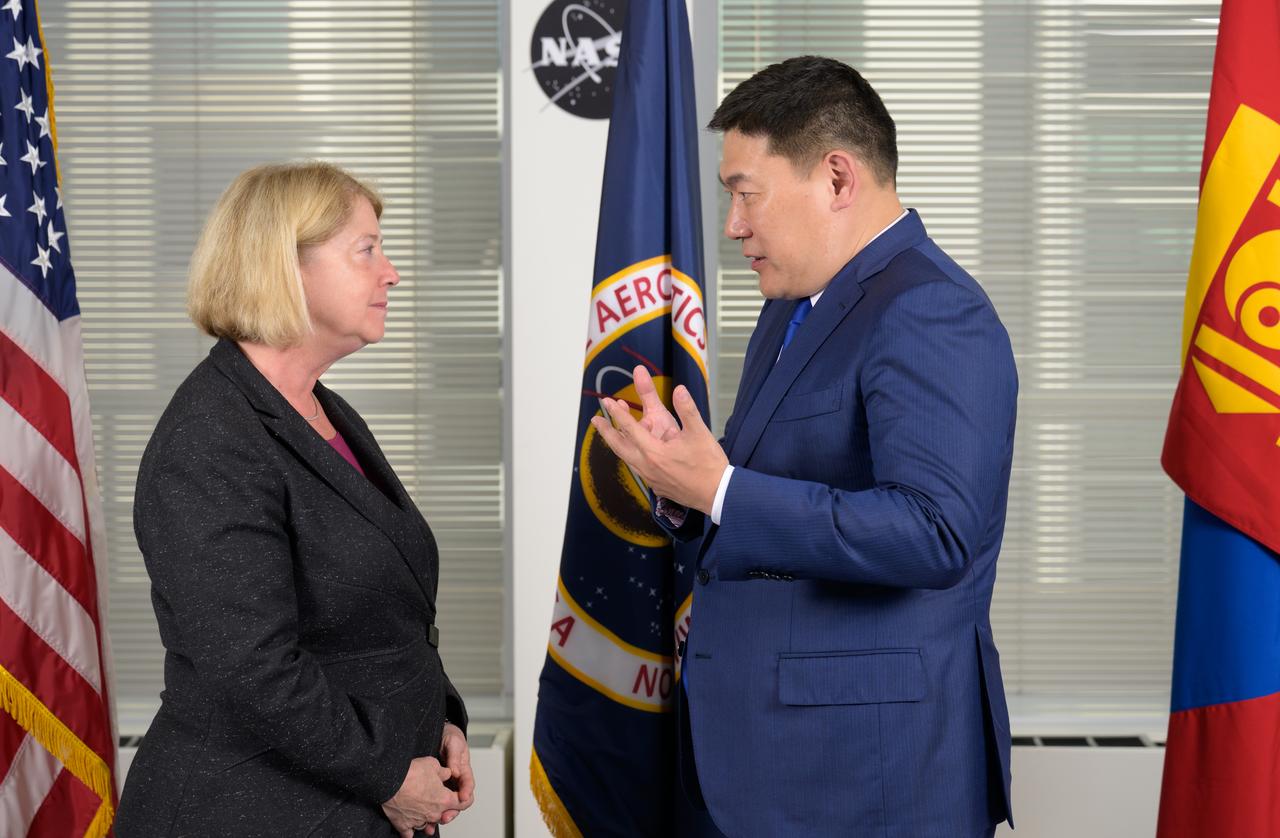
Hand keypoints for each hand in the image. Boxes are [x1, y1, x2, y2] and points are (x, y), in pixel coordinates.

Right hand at [382, 756, 458, 836]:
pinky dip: (410, 830)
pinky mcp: (404, 825)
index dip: (464, 798)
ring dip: (428, 820)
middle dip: (444, 809)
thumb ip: (443, 771)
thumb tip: (446, 774)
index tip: (461, 797)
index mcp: (444, 800)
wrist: (389, 781)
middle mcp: (434, 814)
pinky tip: (410, 826)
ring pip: (428, 825)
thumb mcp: (433, 764)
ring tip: (424, 811)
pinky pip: (409, 833)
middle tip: (439, 800)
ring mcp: (419, 821)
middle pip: (445, 816)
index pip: (463, 804)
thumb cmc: (410, 773)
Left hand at [436, 723, 474, 825]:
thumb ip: (454, 758)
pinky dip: (435, 809)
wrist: (438, 733)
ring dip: (445, 812)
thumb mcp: (453, 743)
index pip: (469, 784)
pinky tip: (428, 816)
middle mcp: (457, 779)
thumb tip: (456, 772)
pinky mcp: (437, 787)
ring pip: (449, 802)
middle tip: (447, 815)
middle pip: (460, 799)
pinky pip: (438, 800)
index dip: (466, 792)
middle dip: (455, 809)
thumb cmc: (450, 737)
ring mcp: (448, 784)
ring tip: (438, 819)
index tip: (462, 798)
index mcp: (464, 769)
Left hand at [591, 379, 726, 513]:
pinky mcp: (658, 486)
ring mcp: (651, 478)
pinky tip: (638, 452)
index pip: (629, 429)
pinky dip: (632, 456)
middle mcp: (647, 467)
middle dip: (606, 432)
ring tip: (615, 433)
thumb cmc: (709, 466)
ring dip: (619, 444)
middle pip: (619, 447)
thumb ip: (687, 409)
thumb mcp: (699, 433)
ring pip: (628, 458)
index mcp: (654, 452)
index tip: (607, 402)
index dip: (617, 414)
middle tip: (596, 420)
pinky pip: (638, 468)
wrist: (717, 495)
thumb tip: (679, 390)